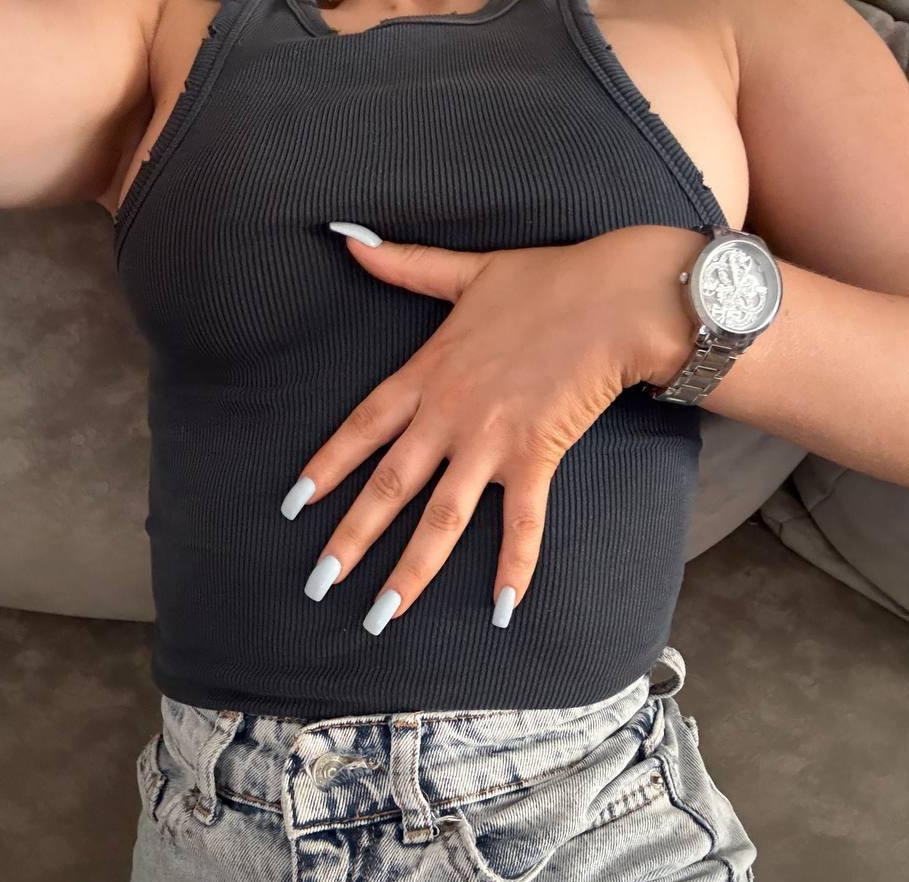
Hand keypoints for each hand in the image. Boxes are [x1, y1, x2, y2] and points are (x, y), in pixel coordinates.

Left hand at [280, 221, 705, 634]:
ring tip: (383, 615)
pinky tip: (504, 609)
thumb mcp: (465, 271)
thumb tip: (348, 239)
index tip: (294, 504)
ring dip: (411, 570)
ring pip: (441, 517)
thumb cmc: (544, 280)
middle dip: (351, 538)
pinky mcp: (537, 457)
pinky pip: (523, 522)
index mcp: (427, 374)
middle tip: (319, 583)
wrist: (614, 298)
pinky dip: (515, 565)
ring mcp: (490, 442)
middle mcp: (448, 415)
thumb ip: (403, 265)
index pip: (361, 427)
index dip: (326, 466)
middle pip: (389, 487)